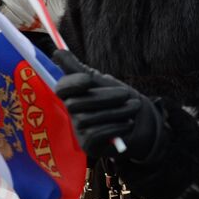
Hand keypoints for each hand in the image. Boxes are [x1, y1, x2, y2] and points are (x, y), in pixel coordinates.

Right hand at [52, 50, 165, 167]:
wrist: (140, 124)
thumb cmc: (119, 100)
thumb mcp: (103, 82)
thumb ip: (79, 69)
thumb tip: (58, 52)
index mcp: (74, 95)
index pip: (61, 88)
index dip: (71, 83)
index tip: (88, 80)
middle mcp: (72, 113)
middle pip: (76, 104)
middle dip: (105, 97)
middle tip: (127, 94)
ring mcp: (78, 131)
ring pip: (89, 120)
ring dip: (117, 112)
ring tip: (133, 107)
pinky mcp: (88, 146)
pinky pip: (96, 135)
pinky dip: (115, 128)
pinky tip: (128, 123)